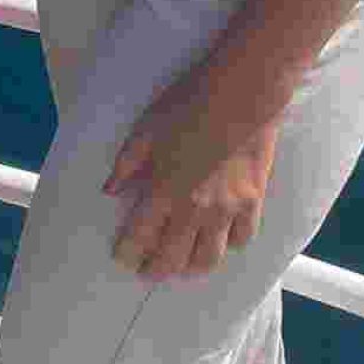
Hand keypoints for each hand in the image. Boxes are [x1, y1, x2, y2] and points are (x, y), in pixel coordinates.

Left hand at [105, 71, 282, 281]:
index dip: (129, 252)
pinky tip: (220, 241)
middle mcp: (195, 208)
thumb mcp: (148, 126)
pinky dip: (229, 246)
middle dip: (156, 269)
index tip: (123, 258)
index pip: (140, 235)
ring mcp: (227, 209)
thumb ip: (128, 162)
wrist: (243, 91)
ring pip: (208, 258)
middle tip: (148, 271)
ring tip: (182, 265)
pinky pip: (241, 240)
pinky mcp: (253, 202)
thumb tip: (110, 190)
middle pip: (173, 257)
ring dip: (191, 267)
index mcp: (165, 189)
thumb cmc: (191, 102)